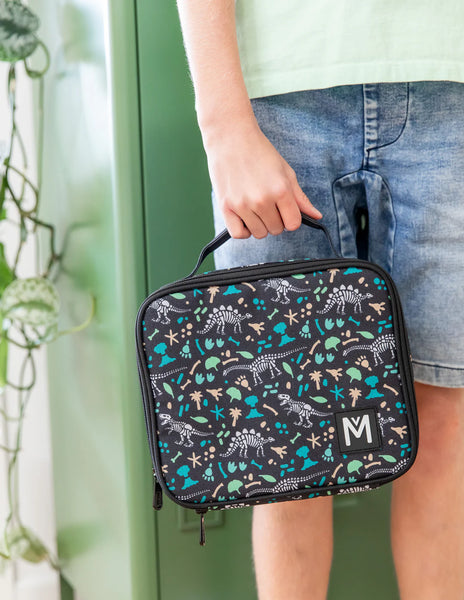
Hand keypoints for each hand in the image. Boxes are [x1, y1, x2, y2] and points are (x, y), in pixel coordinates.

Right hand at [203, 119, 322, 238]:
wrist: (231, 137)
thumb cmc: (259, 152)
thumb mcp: (285, 172)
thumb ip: (300, 197)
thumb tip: (316, 216)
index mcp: (281, 190)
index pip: (293, 224)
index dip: (290, 218)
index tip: (284, 210)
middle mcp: (262, 200)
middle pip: (276, 229)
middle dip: (275, 220)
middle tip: (267, 203)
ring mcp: (242, 204)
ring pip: (258, 233)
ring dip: (259, 225)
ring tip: (255, 207)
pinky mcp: (225, 206)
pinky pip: (238, 234)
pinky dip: (243, 230)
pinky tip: (244, 217)